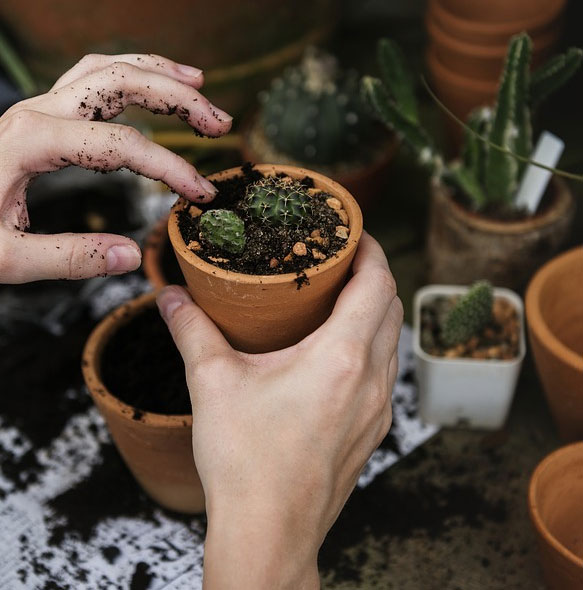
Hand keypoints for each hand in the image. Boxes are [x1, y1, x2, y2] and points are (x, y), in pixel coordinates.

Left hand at [0, 53, 231, 282]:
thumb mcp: (5, 258)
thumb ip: (70, 259)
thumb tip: (131, 256)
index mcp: (30, 141)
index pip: (120, 144)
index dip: (169, 167)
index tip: (200, 194)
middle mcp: (38, 112)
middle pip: (120, 82)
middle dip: (178, 98)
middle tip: (219, 123)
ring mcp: (39, 107)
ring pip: (106, 68)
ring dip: (157, 73)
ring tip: (199, 86)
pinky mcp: (42, 115)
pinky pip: (91, 79)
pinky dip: (129, 76)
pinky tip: (152, 87)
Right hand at [157, 232, 402, 588]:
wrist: (269, 534)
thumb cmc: (246, 463)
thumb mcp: (212, 384)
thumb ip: (191, 331)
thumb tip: (170, 297)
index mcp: (342, 357)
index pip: (377, 283)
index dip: (371, 250)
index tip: (354, 233)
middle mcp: (372, 380)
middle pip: (391, 307)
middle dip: (373, 275)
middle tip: (341, 262)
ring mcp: (378, 409)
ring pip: (392, 341)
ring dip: (375, 312)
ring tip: (340, 300)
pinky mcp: (372, 431)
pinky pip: (385, 373)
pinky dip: (372, 347)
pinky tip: (339, 353)